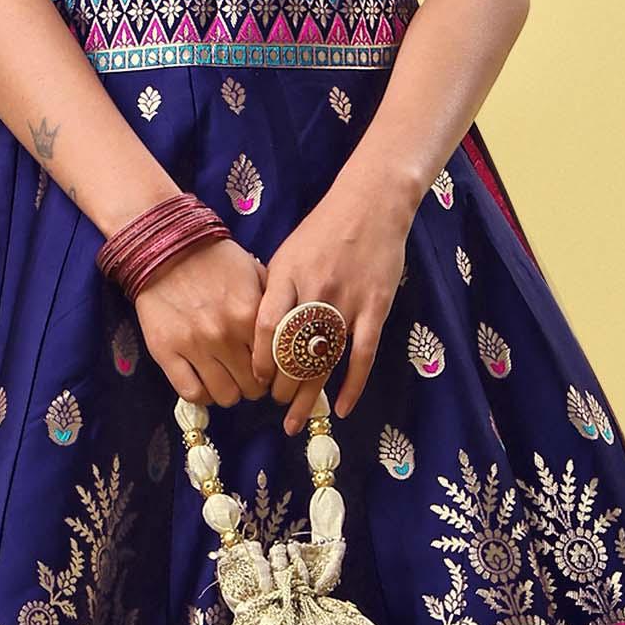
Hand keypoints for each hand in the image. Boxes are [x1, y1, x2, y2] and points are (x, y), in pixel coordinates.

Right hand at [133, 234, 269, 407]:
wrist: (165, 248)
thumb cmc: (214, 260)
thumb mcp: (254, 273)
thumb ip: (273, 306)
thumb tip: (290, 336)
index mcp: (250, 315)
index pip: (274, 365)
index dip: (274, 372)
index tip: (268, 369)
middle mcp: (225, 335)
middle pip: (252, 388)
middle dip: (253, 386)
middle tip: (246, 376)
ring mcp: (194, 346)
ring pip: (225, 396)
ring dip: (229, 392)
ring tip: (225, 379)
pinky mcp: (166, 351)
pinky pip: (191, 392)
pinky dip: (202, 394)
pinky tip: (203, 382)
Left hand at [253, 174, 412, 432]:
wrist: (370, 205)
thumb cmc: (322, 230)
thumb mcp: (286, 254)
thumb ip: (270, 291)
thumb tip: (250, 329)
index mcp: (287, 276)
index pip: (264, 326)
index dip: (257, 358)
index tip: (254, 377)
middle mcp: (315, 291)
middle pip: (292, 351)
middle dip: (279, 384)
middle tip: (272, 402)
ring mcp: (347, 302)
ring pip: (324, 360)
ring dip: (307, 394)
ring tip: (293, 420)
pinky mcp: (375, 308)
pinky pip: (362, 355)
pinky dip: (352, 385)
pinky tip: (340, 408)